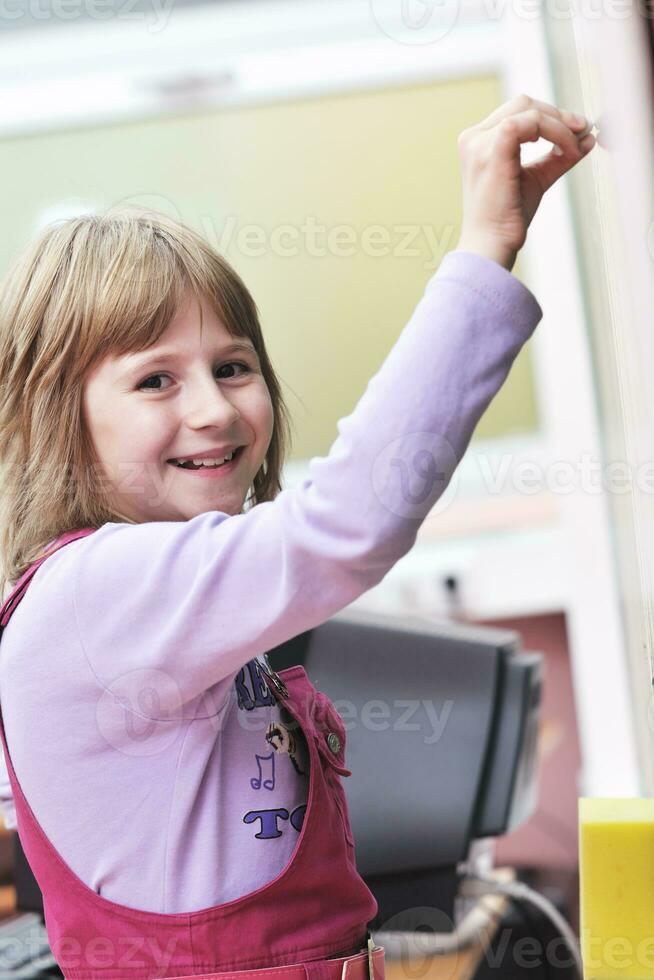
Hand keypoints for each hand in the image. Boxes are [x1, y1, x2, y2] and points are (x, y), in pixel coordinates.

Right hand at [454, 94, 595, 270]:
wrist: (492, 245)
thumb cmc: (507, 218)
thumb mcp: (536, 179)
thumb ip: (558, 157)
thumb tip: (588, 137)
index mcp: (479, 142)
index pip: (518, 112)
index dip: (551, 116)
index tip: (578, 131)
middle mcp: (474, 138)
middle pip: (524, 103)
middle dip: (558, 115)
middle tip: (583, 131)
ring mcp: (479, 143)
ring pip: (530, 110)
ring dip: (560, 126)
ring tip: (574, 149)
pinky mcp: (492, 150)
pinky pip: (530, 123)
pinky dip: (555, 132)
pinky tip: (566, 150)